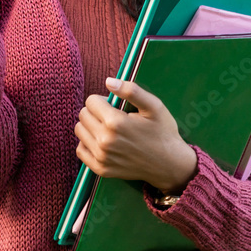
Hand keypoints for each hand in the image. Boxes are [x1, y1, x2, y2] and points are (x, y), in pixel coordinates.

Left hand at [74, 78, 197, 193]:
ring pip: (80, 130)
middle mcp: (104, 141)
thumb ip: (131, 90)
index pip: (90, 101)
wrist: (170, 165)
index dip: (103, 100)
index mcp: (115, 122)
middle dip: (95, 112)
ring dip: (91, 126)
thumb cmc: (163, 132)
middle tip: (114, 118)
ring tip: (109, 130)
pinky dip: (88, 144)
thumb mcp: (154, 106)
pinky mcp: (100, 169)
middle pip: (83, 115)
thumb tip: (108, 81)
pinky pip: (80, 150)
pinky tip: (103, 142)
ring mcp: (101, 157)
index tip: (116, 107)